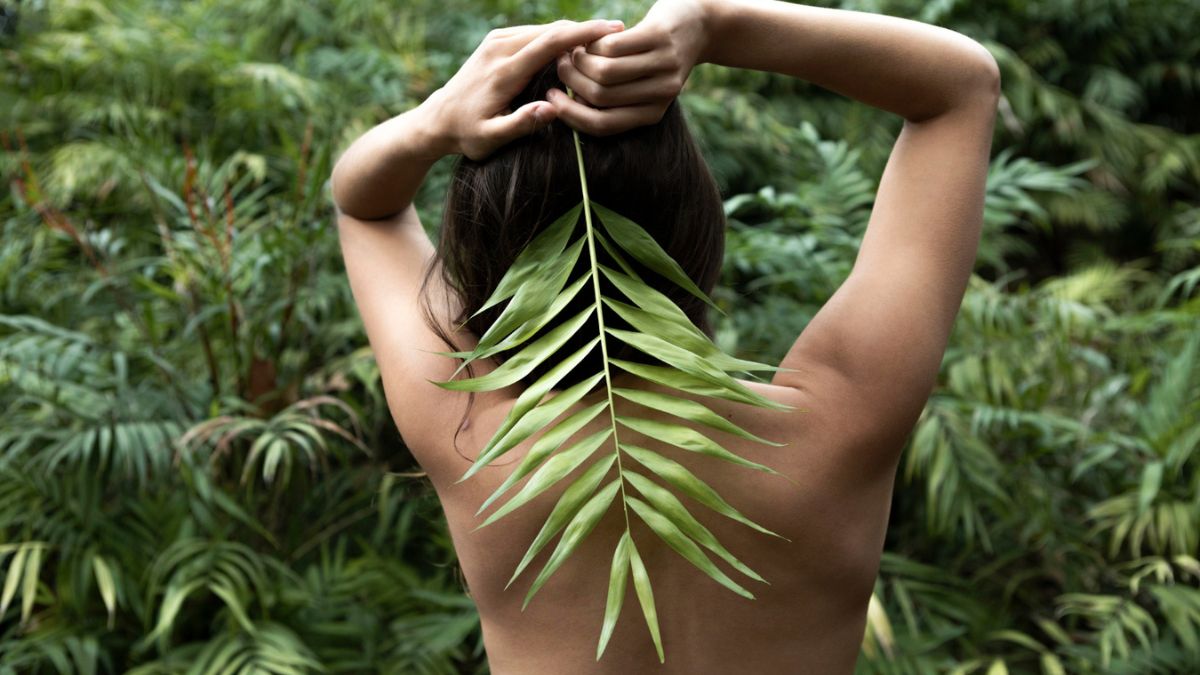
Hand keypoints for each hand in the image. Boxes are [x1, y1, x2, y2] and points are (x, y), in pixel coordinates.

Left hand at [423, 20, 625, 159]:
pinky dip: (557, 37)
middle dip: (586, 29)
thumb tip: (553, 108)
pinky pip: (534, 33)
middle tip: (620, 33)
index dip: (584, 33)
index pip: (551, 42)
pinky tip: (577, 46)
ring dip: (574, 32)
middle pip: (552, 29)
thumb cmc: (467, 135)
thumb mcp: (491, 139)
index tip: (613, 30)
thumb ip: (521, 124)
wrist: (438, 119)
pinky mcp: (498, 40)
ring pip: (544, 28)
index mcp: (504, 70)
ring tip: (605, 39)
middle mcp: (500, 47)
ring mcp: (498, 40)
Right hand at [548, 0, 711, 135]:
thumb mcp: (640, 84)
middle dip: (570, 81)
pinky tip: (592, 38)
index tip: (551, 99)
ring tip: (574, 51)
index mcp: (653, 113)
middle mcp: (662, 93)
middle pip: (599, 96)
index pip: (603, 125)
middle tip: (561, 66)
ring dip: (579, 60)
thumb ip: (612, 98)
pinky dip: (594, 42)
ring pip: (604, 71)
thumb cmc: (657, 57)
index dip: (571, 115)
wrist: (698, 23)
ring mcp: (664, 64)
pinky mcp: (660, 37)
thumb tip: (570, 105)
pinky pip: (613, 46)